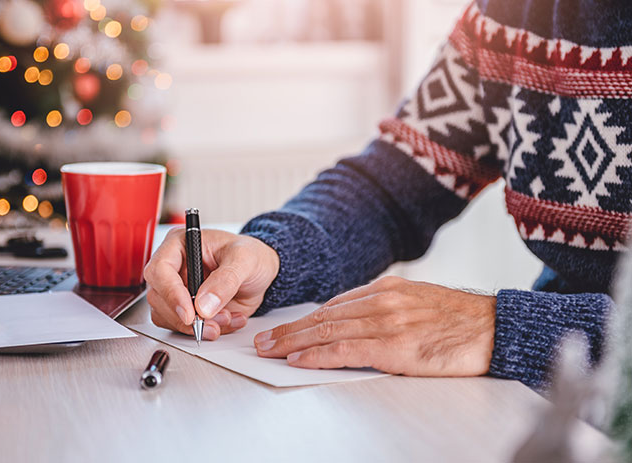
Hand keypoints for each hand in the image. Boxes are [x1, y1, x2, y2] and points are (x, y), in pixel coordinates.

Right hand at [144, 228, 279, 340]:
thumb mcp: (244, 259)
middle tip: (214, 322)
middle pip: (159, 298)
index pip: (160, 270)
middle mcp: (174, 267)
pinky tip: (228, 319)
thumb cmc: (250, 254)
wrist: (261, 270)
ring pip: (167, 316)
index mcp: (180, 244)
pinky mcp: (185, 308)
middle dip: (187, 317)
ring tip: (227, 318)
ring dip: (197, 326)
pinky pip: (183, 327)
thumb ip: (225, 281)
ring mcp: (177, 289)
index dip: (171, 294)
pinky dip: (206, 330)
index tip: (190, 313)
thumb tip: (203, 305)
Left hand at [253, 276, 494, 376]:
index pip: (334, 305)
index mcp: (387, 289)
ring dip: (293, 342)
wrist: (496, 328)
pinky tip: (299, 359)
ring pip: (327, 330)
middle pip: (323, 316)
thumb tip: (355, 324)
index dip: (305, 319)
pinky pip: (346, 349)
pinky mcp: (394, 345)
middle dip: (289, 330)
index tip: (285, 328)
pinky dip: (317, 354)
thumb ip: (386, 309)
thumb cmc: (460, 321)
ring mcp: (387, 321)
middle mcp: (381, 300)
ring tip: (271, 350)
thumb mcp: (418, 303)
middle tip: (263, 340)